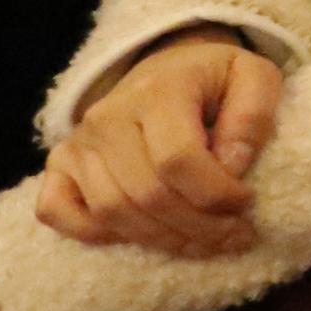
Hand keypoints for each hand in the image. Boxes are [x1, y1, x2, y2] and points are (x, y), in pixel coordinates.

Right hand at [34, 30, 280, 258]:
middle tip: (236, 235)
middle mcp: (107, 117)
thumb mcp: (254, 77)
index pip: (178, 159)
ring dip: (162, 239)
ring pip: (111, 211)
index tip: (246, 203)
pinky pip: (57, 210)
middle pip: (147, 193)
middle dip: (198, 227)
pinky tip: (142, 236)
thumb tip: (233, 165)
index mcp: (157, 92)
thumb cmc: (213, 79)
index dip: (216, 194)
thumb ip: (253, 116)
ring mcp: (77, 142)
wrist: (165, 67)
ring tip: (206, 244)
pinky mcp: (59, 163)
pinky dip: (93, 234)